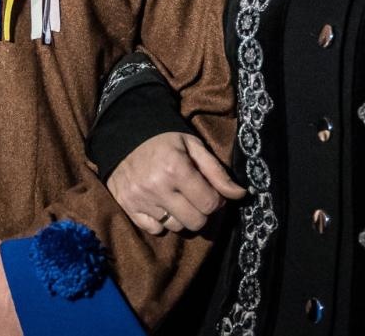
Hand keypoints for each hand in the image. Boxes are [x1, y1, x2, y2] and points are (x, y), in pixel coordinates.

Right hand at [106, 131, 244, 234]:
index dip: (214, 199)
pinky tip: (158, 203)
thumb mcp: (193, 147)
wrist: (123, 135)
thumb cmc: (164, 140)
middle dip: (199, 211)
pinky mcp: (127, 206)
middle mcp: (157, 186)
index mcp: (176, 168)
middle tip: (193, 196)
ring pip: (175, 226)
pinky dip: (160, 220)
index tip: (208, 190)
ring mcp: (140, 198)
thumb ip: (217, 172)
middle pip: (195, 221)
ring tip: (174, 197)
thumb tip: (240, 194)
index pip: (209, 204)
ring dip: (180, 216)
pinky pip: (155, 229)